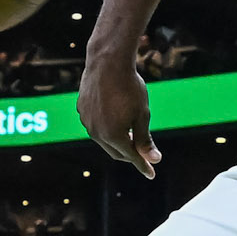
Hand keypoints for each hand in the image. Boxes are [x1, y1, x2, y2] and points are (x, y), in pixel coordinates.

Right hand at [77, 51, 159, 176]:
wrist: (108, 62)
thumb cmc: (130, 87)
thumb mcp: (142, 114)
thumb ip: (145, 139)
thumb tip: (154, 160)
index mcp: (114, 136)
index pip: (132, 157)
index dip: (143, 165)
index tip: (152, 173)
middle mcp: (96, 132)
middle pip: (116, 152)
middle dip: (130, 155)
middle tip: (143, 154)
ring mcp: (86, 121)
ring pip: (103, 140)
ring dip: (117, 142)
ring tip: (130, 135)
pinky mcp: (81, 110)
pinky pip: (95, 126)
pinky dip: (106, 129)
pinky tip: (114, 120)